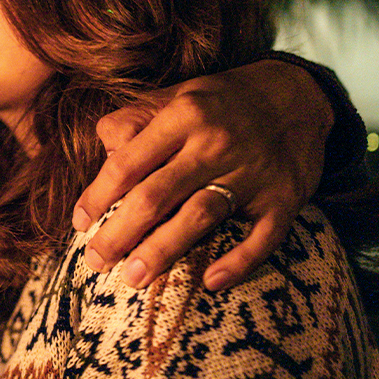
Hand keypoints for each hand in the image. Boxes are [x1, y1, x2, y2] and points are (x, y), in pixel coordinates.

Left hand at [74, 58, 330, 291]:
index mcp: (183, 116)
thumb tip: (104, 152)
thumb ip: (135, 119)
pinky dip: (239, 262)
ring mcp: (253, 172)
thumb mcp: (177, 94)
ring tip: (134, 280)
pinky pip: (262, 236)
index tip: (79, 225)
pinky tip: (212, 283)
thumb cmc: (222, 102)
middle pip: (156, 196)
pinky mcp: (286, 198)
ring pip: (200, 216)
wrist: (299, 96)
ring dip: (163, 251)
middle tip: (96, 263)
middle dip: (120, 234)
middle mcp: (215, 143)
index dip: (98, 197)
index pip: (128, 163)